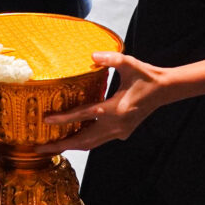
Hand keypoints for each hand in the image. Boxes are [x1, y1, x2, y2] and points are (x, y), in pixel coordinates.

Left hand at [36, 52, 165, 152]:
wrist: (164, 90)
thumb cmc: (145, 75)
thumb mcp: (129, 63)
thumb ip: (111, 59)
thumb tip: (93, 55)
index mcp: (116, 109)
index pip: (84, 115)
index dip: (64, 119)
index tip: (46, 120)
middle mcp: (116, 125)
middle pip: (84, 140)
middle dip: (62, 145)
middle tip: (40, 148)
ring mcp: (120, 132)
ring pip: (91, 144)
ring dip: (71, 146)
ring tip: (51, 147)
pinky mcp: (122, 133)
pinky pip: (98, 140)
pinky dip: (84, 141)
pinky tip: (72, 138)